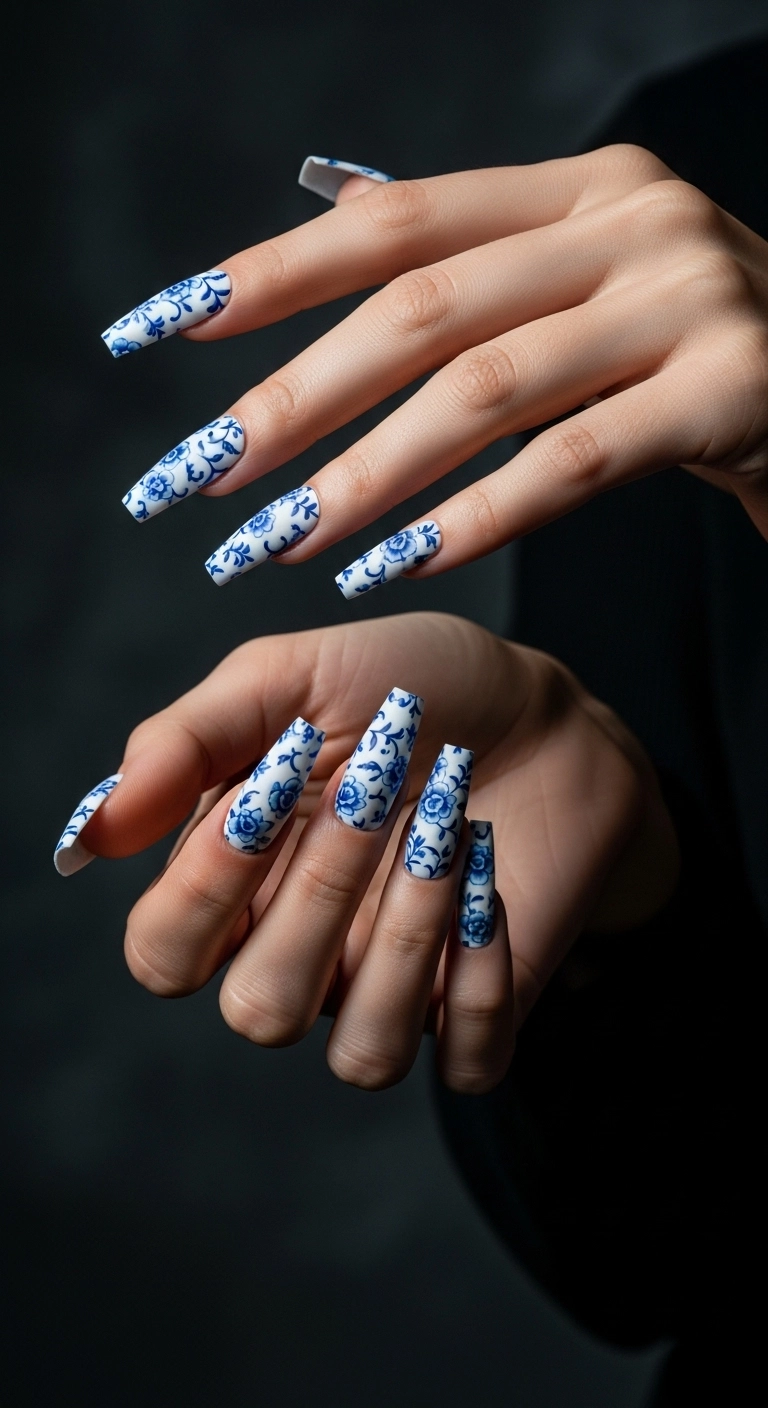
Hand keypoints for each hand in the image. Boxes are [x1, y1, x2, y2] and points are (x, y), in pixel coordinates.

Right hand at [66, 614, 678, 1089]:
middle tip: (378, 787)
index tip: (267, 786)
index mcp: (237, 886)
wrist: (539, 702)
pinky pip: (468, 1062)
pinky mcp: (481, 1006)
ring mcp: (393, 988)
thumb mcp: (286, 681)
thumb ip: (184, 744)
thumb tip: (92, 833)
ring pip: (364, 1055)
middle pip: (262, 1010)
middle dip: (322, 891)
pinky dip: (483, 979)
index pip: (165, 955)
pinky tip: (488, 883)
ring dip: (409, 935)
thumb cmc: (404, 685)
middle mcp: (304, 954)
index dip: (204, 888)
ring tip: (447, 827)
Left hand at [111, 146, 767, 582]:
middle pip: (423, 307)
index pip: (400, 220)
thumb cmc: (696, 349)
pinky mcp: (734, 392)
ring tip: (285, 537)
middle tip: (207, 474)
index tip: (176, 328)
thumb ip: (475, 258)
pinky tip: (400, 560)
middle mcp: (634, 222)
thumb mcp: (591, 279)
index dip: (278, 273)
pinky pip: (574, 464)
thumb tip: (323, 210)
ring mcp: (690, 300)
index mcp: (582, 186)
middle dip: (299, 398)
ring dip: (368, 474)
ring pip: (488, 391)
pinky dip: (476, 518)